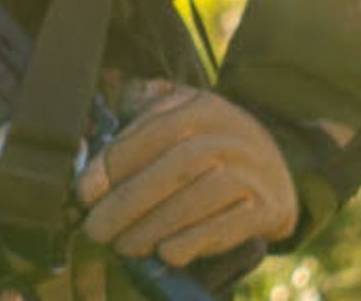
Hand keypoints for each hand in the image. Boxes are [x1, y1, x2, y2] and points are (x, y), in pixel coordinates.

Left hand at [50, 79, 297, 298]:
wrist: (276, 170)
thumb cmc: (208, 144)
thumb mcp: (181, 113)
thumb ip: (139, 115)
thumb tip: (93, 144)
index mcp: (202, 106)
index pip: (153, 131)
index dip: (114, 163)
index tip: (84, 193)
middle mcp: (232, 135)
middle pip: (175, 167)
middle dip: (128, 202)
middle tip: (96, 230)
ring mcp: (254, 171)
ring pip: (200, 198)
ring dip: (155, 226)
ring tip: (123, 246)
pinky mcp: (270, 207)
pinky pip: (229, 226)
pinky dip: (194, 241)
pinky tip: (166, 254)